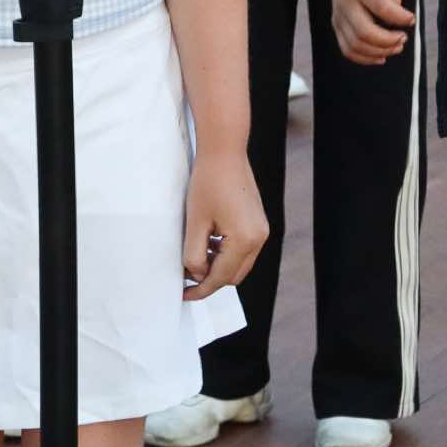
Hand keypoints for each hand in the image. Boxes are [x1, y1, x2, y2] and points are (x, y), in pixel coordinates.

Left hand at [181, 149, 267, 299]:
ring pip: (239, 264)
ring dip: (218, 266)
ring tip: (195, 256)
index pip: (221, 278)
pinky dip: (226, 254)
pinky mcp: (259, 224)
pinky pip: (243, 250)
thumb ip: (195, 254)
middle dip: (210, 280)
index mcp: (245, 240)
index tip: (184, 295)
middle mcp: (259, 239)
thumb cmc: (208, 182)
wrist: (225, 152)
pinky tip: (209, 243)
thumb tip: (196, 275)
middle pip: (234, 276)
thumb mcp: (195, 221)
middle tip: (186, 277)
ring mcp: (262, 231)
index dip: (201, 289)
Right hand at [330, 0, 414, 64]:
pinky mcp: (336, 23)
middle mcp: (344, 1)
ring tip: (396, 46)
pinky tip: (381, 56)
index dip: (400, 18)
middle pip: (364, 32)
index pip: (381, 7)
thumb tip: (398, 16)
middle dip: (389, 41)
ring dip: (379, 51)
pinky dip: (364, 58)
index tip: (412, 19)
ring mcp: (338, 14)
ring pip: (355, 45)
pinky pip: (347, 48)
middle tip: (404, 37)